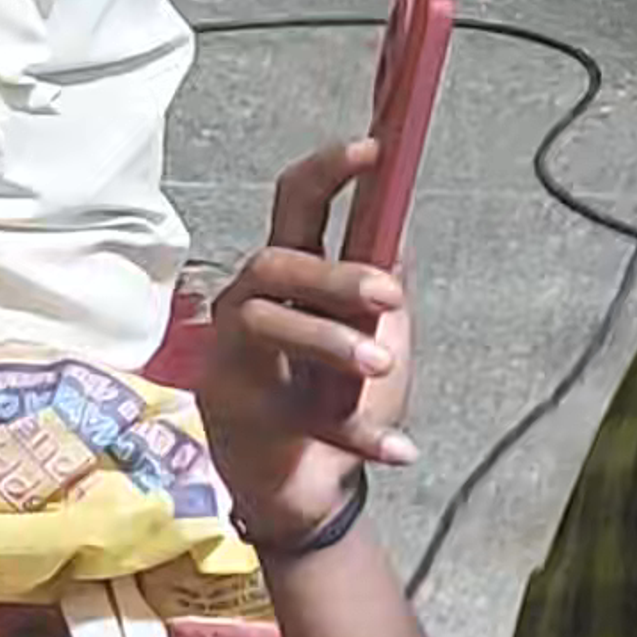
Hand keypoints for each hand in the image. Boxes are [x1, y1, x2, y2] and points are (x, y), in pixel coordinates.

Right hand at [184, 141, 414, 551]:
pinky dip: (356, 434)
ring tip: (381, 366)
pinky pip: (297, 415)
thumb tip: (399, 218)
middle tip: (388, 297)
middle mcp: (252, 303)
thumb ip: (379, 281)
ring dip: (330, 341)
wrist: (311, 487)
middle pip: (275, 262)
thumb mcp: (373, 333)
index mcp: (289, 275)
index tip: (372, 149)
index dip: (328, 172)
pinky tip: (399, 450)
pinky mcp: (237, 411)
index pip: (296, 205)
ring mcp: (236, 357)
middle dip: (333, 274)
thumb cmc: (336, 398)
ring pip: (266, 324)